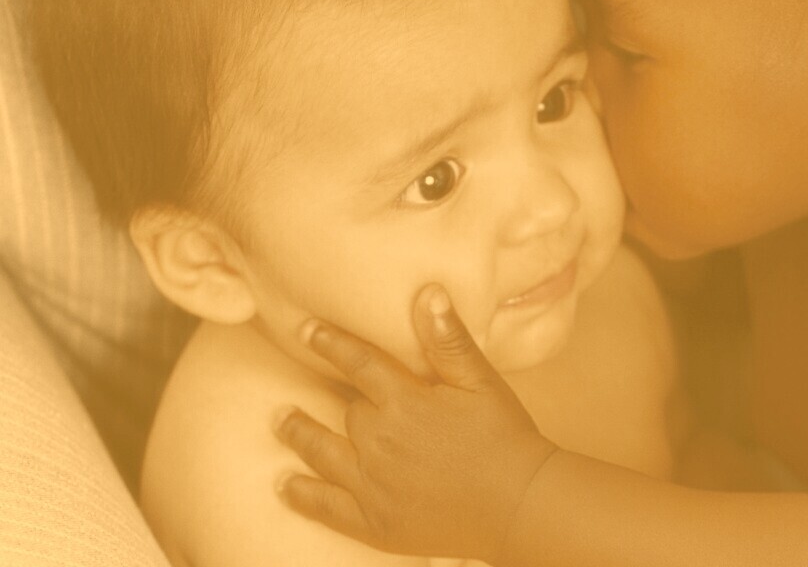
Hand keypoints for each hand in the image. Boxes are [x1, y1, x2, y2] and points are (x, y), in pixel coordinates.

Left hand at [274, 286, 558, 560]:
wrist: (519, 504)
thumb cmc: (505, 437)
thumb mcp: (481, 382)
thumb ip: (448, 340)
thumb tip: (427, 292)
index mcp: (405, 402)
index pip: (359, 363)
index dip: (332, 343)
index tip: (306, 330)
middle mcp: (380, 441)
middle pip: (345, 410)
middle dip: (327, 395)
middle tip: (298, 384)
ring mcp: (373, 484)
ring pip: (322, 452)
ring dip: (300, 434)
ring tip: (280, 421)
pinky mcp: (375, 521)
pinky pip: (327, 506)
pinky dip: (303, 495)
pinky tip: (286, 485)